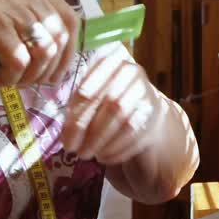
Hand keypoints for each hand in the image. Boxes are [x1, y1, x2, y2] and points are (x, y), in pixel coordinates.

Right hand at [0, 0, 79, 87]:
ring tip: (6, 79)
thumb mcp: (3, 16)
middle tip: (24, 82)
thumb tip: (64, 58)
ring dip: (28, 76)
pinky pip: (20, 60)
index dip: (67, 53)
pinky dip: (10, 77)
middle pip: (59, 37)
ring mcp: (6, 1)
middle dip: (47, 69)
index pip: (69, 20)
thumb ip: (32, 27)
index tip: (52, 74)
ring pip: (43, 51)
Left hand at [61, 48, 162, 165]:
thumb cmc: (105, 94)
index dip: (74, 119)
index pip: (87, 91)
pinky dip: (117, 149)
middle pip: (108, 106)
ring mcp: (146, 93)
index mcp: (109, 61)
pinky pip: (135, 134)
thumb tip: (67, 135)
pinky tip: (104, 157)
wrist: (140, 102)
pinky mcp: (154, 113)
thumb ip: (77, 106)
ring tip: (87, 154)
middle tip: (74, 150)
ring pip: (124, 121)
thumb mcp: (89, 89)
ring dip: (102, 142)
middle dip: (89, 132)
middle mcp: (132, 73)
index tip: (65, 139)